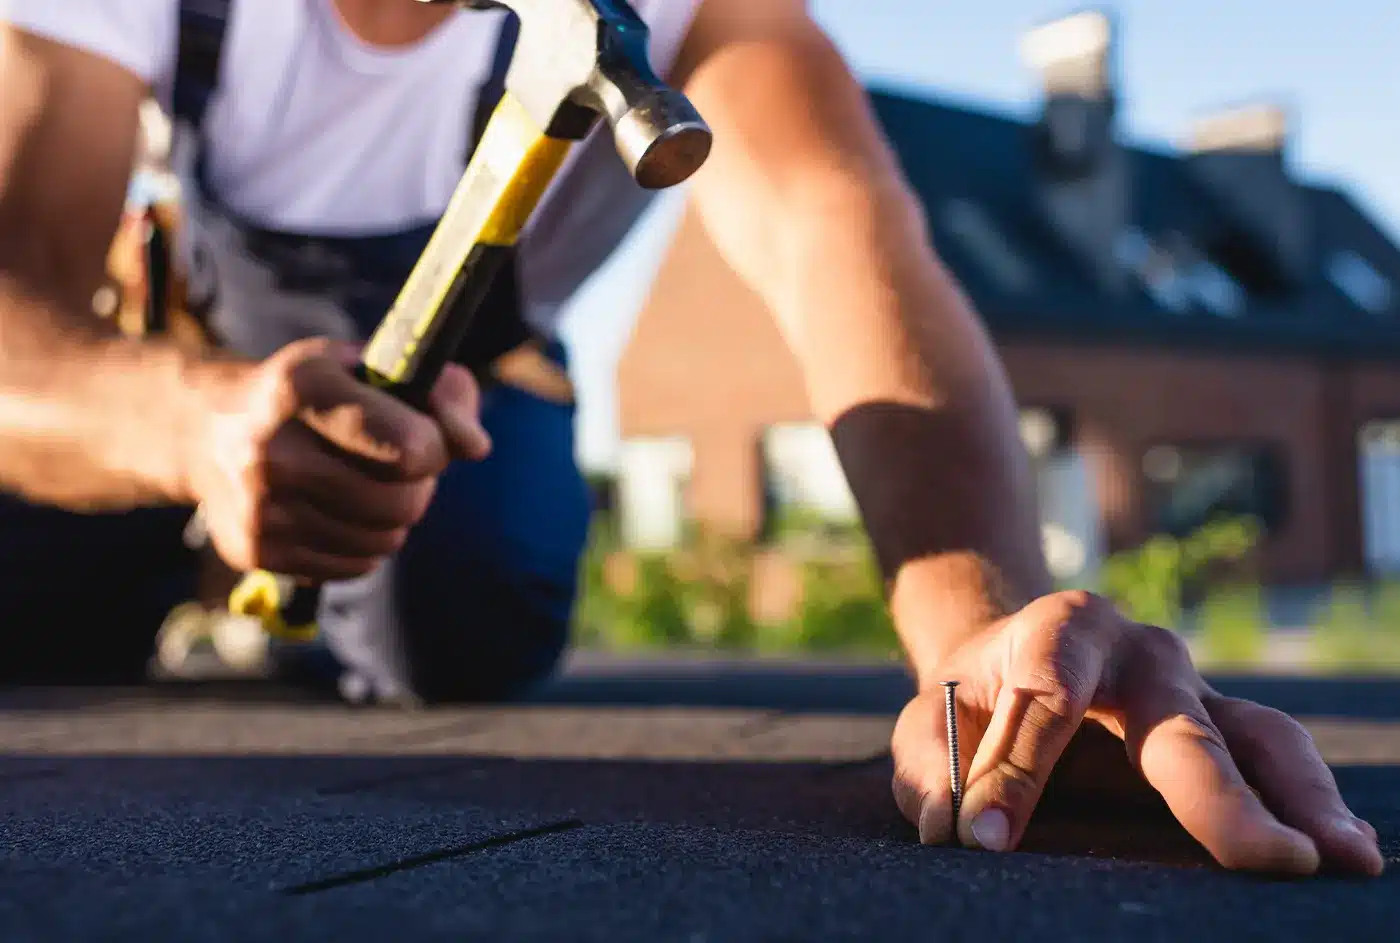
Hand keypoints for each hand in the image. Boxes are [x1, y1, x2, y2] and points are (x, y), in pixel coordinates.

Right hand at [183, 337, 490, 580]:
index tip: (425, 438)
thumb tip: (476, 448)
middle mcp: (272, 449)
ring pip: (383, 540)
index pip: (411, 448)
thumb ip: (444, 395)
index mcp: (302, 388)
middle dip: (417, 486)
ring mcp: (259, 506)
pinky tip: (340, 511)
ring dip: (392, 517)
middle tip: (400, 466)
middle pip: (401, 503)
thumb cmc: (320, 393)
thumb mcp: (376, 368)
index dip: (435, 448)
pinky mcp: (254, 550)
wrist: (209, 428)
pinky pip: (355, 565)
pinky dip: (364, 544)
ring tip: (368, 486)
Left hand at [890, 589, 1384, 875]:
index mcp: (1059, 629)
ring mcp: (1194, 687)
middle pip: (1177, 719)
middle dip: (1215, 790)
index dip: (1014, 771)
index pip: (1045, 696)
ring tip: (1337, 858)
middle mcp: (1141, 650)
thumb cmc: (971, 700)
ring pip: (1256, 734)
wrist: (1013, 657)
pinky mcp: (1225, 724)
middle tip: (1262, 855)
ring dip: (1299, 797)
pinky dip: (1312, 799)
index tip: (985, 841)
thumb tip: (961, 836)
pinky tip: (1344, 847)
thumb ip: (937, 775)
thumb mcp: (931, 727)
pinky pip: (1276, 756)